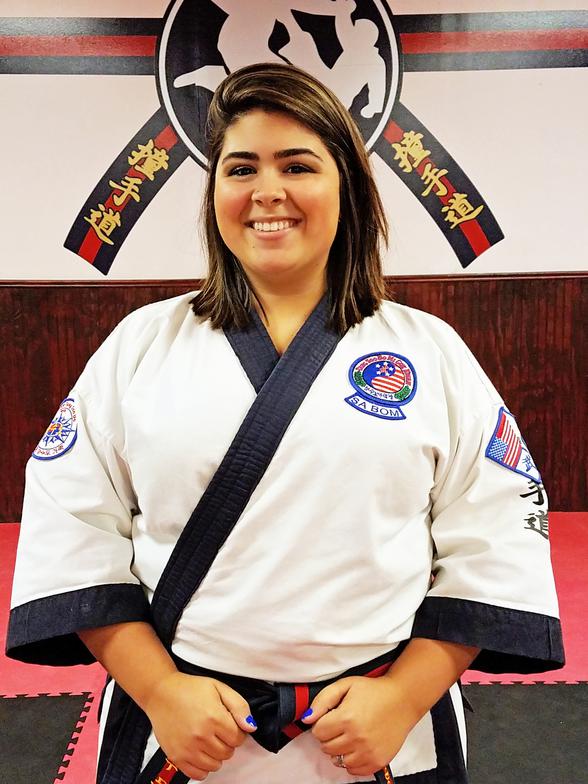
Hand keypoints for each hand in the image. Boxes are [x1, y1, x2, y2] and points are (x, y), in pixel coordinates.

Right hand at [144, 672, 255, 779]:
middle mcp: (201, 736)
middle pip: (228, 753)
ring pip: (215, 765)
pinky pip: (198, 774)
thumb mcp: (219, 688)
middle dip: (227, 742)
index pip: (238, 738)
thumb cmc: (190, 689)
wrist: (160, 693)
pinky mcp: (176, 757)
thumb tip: (251, 727)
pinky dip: (203, 766)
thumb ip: (239, 706)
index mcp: (214, 717)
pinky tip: (200, 751)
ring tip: (208, 738)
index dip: (237, 731)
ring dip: (216, 754)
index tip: (229, 724)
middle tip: (217, 729)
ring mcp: (187, 749)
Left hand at [302, 675, 416, 776]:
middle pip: (326, 748)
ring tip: (349, 735)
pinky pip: (353, 770)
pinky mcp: (377, 762)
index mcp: (346, 718)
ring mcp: (368, 752)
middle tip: (340, 725)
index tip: (331, 717)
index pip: (318, 732)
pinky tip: (357, 746)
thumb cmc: (373, 690)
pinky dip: (351, 761)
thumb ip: (323, 700)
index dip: (322, 723)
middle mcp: (356, 738)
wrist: (403, 700)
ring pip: (338, 761)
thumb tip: (306, 719)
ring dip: (339, 750)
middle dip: (329, 736)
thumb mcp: (346, 685)